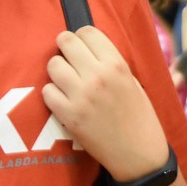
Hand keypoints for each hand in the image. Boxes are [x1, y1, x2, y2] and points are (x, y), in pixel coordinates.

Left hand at [42, 26, 169, 181]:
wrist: (139, 154)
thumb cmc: (139, 116)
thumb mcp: (132, 81)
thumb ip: (110, 63)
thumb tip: (86, 49)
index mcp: (116, 64)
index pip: (87, 32)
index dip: (81, 38)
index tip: (82, 47)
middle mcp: (97, 75)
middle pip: (65, 42)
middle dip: (65, 48)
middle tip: (69, 60)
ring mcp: (81, 95)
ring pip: (53, 65)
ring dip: (58, 71)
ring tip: (66, 80)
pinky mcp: (68, 115)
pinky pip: (47, 91)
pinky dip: (52, 94)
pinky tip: (62, 99)